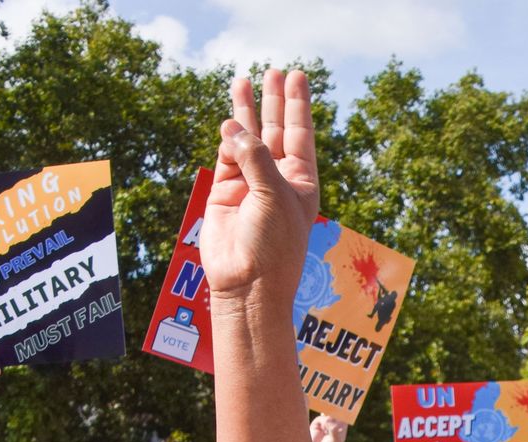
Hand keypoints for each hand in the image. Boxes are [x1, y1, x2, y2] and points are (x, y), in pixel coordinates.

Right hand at [202, 69, 318, 311]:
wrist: (247, 284)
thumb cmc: (273, 246)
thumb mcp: (273, 195)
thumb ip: (254, 156)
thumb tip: (232, 126)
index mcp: (301, 182)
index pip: (300, 134)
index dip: (297, 104)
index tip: (298, 76)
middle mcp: (277, 180)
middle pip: (276, 130)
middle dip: (274, 101)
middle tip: (273, 71)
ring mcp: (250, 185)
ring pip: (248, 139)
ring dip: (246, 111)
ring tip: (243, 80)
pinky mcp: (225, 191)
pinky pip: (226, 156)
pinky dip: (226, 139)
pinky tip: (229, 121)